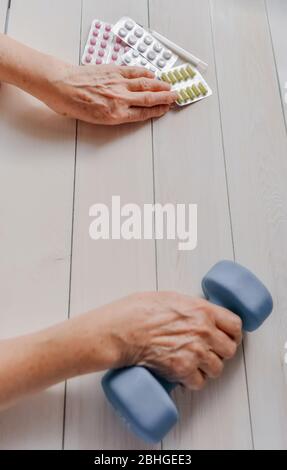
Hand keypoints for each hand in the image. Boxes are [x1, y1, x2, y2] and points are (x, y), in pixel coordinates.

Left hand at [0, 34, 176, 124]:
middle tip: (176, 97)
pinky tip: (151, 74)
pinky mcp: (112, 71)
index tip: (166, 110)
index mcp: (115, 115)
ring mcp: (117, 84)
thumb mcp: (93, 120)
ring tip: (169, 86)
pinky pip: (133, 72)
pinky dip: (144, 73)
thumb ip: (111, 117)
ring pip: (145, 85)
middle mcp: (120, 99)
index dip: (157, 112)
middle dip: (164, 98)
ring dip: (159, 86)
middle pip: (149, 99)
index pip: (143, 114)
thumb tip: (123, 113)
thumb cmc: (70, 105)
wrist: (59, 85)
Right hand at [80, 292, 241, 389]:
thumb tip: (199, 314)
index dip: (233, 333)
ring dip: (207, 368)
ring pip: (217, 368)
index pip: (235, 325)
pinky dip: (192, 381)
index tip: (229, 336)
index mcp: (203, 311)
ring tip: (195, 364)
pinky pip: (199, 382)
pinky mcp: (182, 370)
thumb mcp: (171, 298)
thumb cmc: (140, 310)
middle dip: (221, 351)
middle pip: (230, 350)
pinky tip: (184, 374)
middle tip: (210, 351)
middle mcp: (204, 332)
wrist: (122, 330)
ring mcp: (195, 353)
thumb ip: (191, 307)